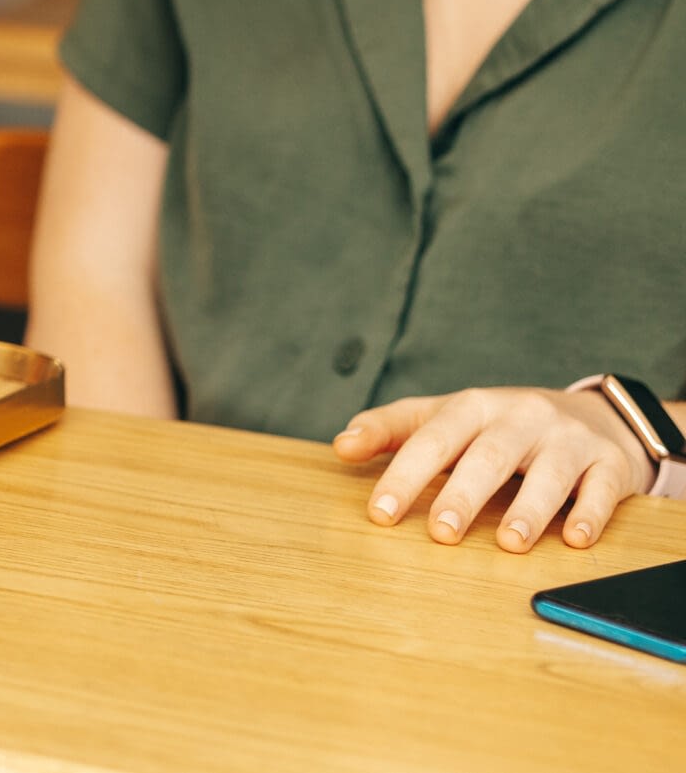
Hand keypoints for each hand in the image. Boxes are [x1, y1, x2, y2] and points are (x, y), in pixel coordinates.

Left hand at [334, 386, 652, 551]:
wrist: (591, 415)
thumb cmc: (499, 425)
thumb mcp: (445, 417)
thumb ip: (392, 430)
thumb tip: (341, 446)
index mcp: (473, 407)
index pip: (432, 439)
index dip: (404, 475)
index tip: (380, 514)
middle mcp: (521, 417)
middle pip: (488, 455)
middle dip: (463, 494)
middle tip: (440, 533)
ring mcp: (568, 439)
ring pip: (549, 472)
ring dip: (529, 509)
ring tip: (510, 543)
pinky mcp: (609, 464)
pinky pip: (601, 488)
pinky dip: (589, 514)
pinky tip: (574, 539)